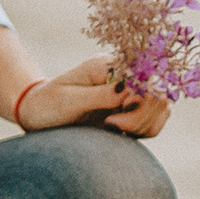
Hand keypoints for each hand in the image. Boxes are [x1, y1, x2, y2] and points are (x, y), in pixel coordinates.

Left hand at [15, 54, 172, 138]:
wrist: (38, 113)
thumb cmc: (47, 105)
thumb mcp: (69, 101)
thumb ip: (99, 96)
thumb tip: (128, 92)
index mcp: (108, 65)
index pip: (145, 74)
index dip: (142, 96)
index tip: (116, 113)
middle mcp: (124, 76)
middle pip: (159, 91)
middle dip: (141, 116)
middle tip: (111, 125)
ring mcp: (130, 92)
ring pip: (162, 108)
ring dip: (144, 125)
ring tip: (112, 128)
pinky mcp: (132, 109)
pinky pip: (155, 120)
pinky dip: (145, 131)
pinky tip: (121, 133)